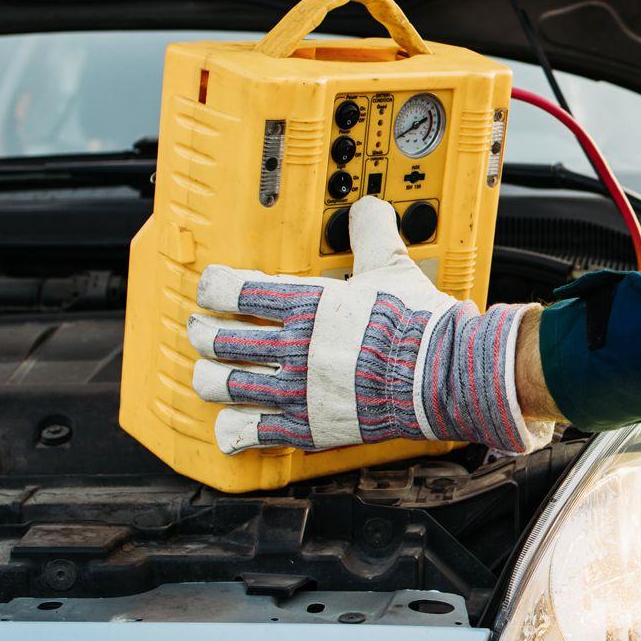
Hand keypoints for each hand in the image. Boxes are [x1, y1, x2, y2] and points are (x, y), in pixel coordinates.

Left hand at [187, 197, 553, 455]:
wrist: (439, 373)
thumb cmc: (417, 324)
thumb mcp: (392, 266)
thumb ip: (371, 234)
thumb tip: (368, 208)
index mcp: (306, 304)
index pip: (234, 290)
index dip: (212, 287)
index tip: (211, 289)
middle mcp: (292, 346)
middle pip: (220, 340)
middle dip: (202, 334)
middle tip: (200, 331)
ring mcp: (295, 389)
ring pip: (224, 386)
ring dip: (209, 379)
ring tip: (208, 375)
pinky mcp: (307, 426)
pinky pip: (252, 432)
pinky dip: (234, 430)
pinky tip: (231, 428)